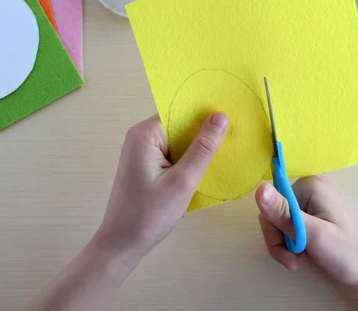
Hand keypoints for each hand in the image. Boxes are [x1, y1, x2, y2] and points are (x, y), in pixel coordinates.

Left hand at [97, 113, 228, 258]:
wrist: (121, 245)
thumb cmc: (149, 214)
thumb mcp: (183, 181)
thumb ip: (203, 148)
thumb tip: (221, 116)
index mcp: (145, 134)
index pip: (180, 112)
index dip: (205, 113)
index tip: (232, 116)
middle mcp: (141, 137)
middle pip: (180, 125)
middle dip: (204, 132)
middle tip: (235, 136)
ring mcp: (142, 152)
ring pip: (179, 141)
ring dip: (198, 149)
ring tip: (226, 152)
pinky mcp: (147, 165)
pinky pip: (173, 154)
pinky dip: (189, 160)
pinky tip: (207, 169)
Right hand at [256, 176, 357, 309]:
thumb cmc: (352, 254)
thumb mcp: (313, 235)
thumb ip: (284, 213)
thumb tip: (259, 189)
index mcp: (310, 185)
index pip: (271, 202)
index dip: (274, 230)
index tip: (287, 251)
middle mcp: (313, 187)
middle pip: (276, 212)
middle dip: (280, 240)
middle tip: (293, 260)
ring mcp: (317, 200)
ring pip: (284, 221)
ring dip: (287, 244)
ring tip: (301, 259)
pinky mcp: (320, 213)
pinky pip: (296, 225)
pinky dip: (297, 242)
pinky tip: (307, 253)